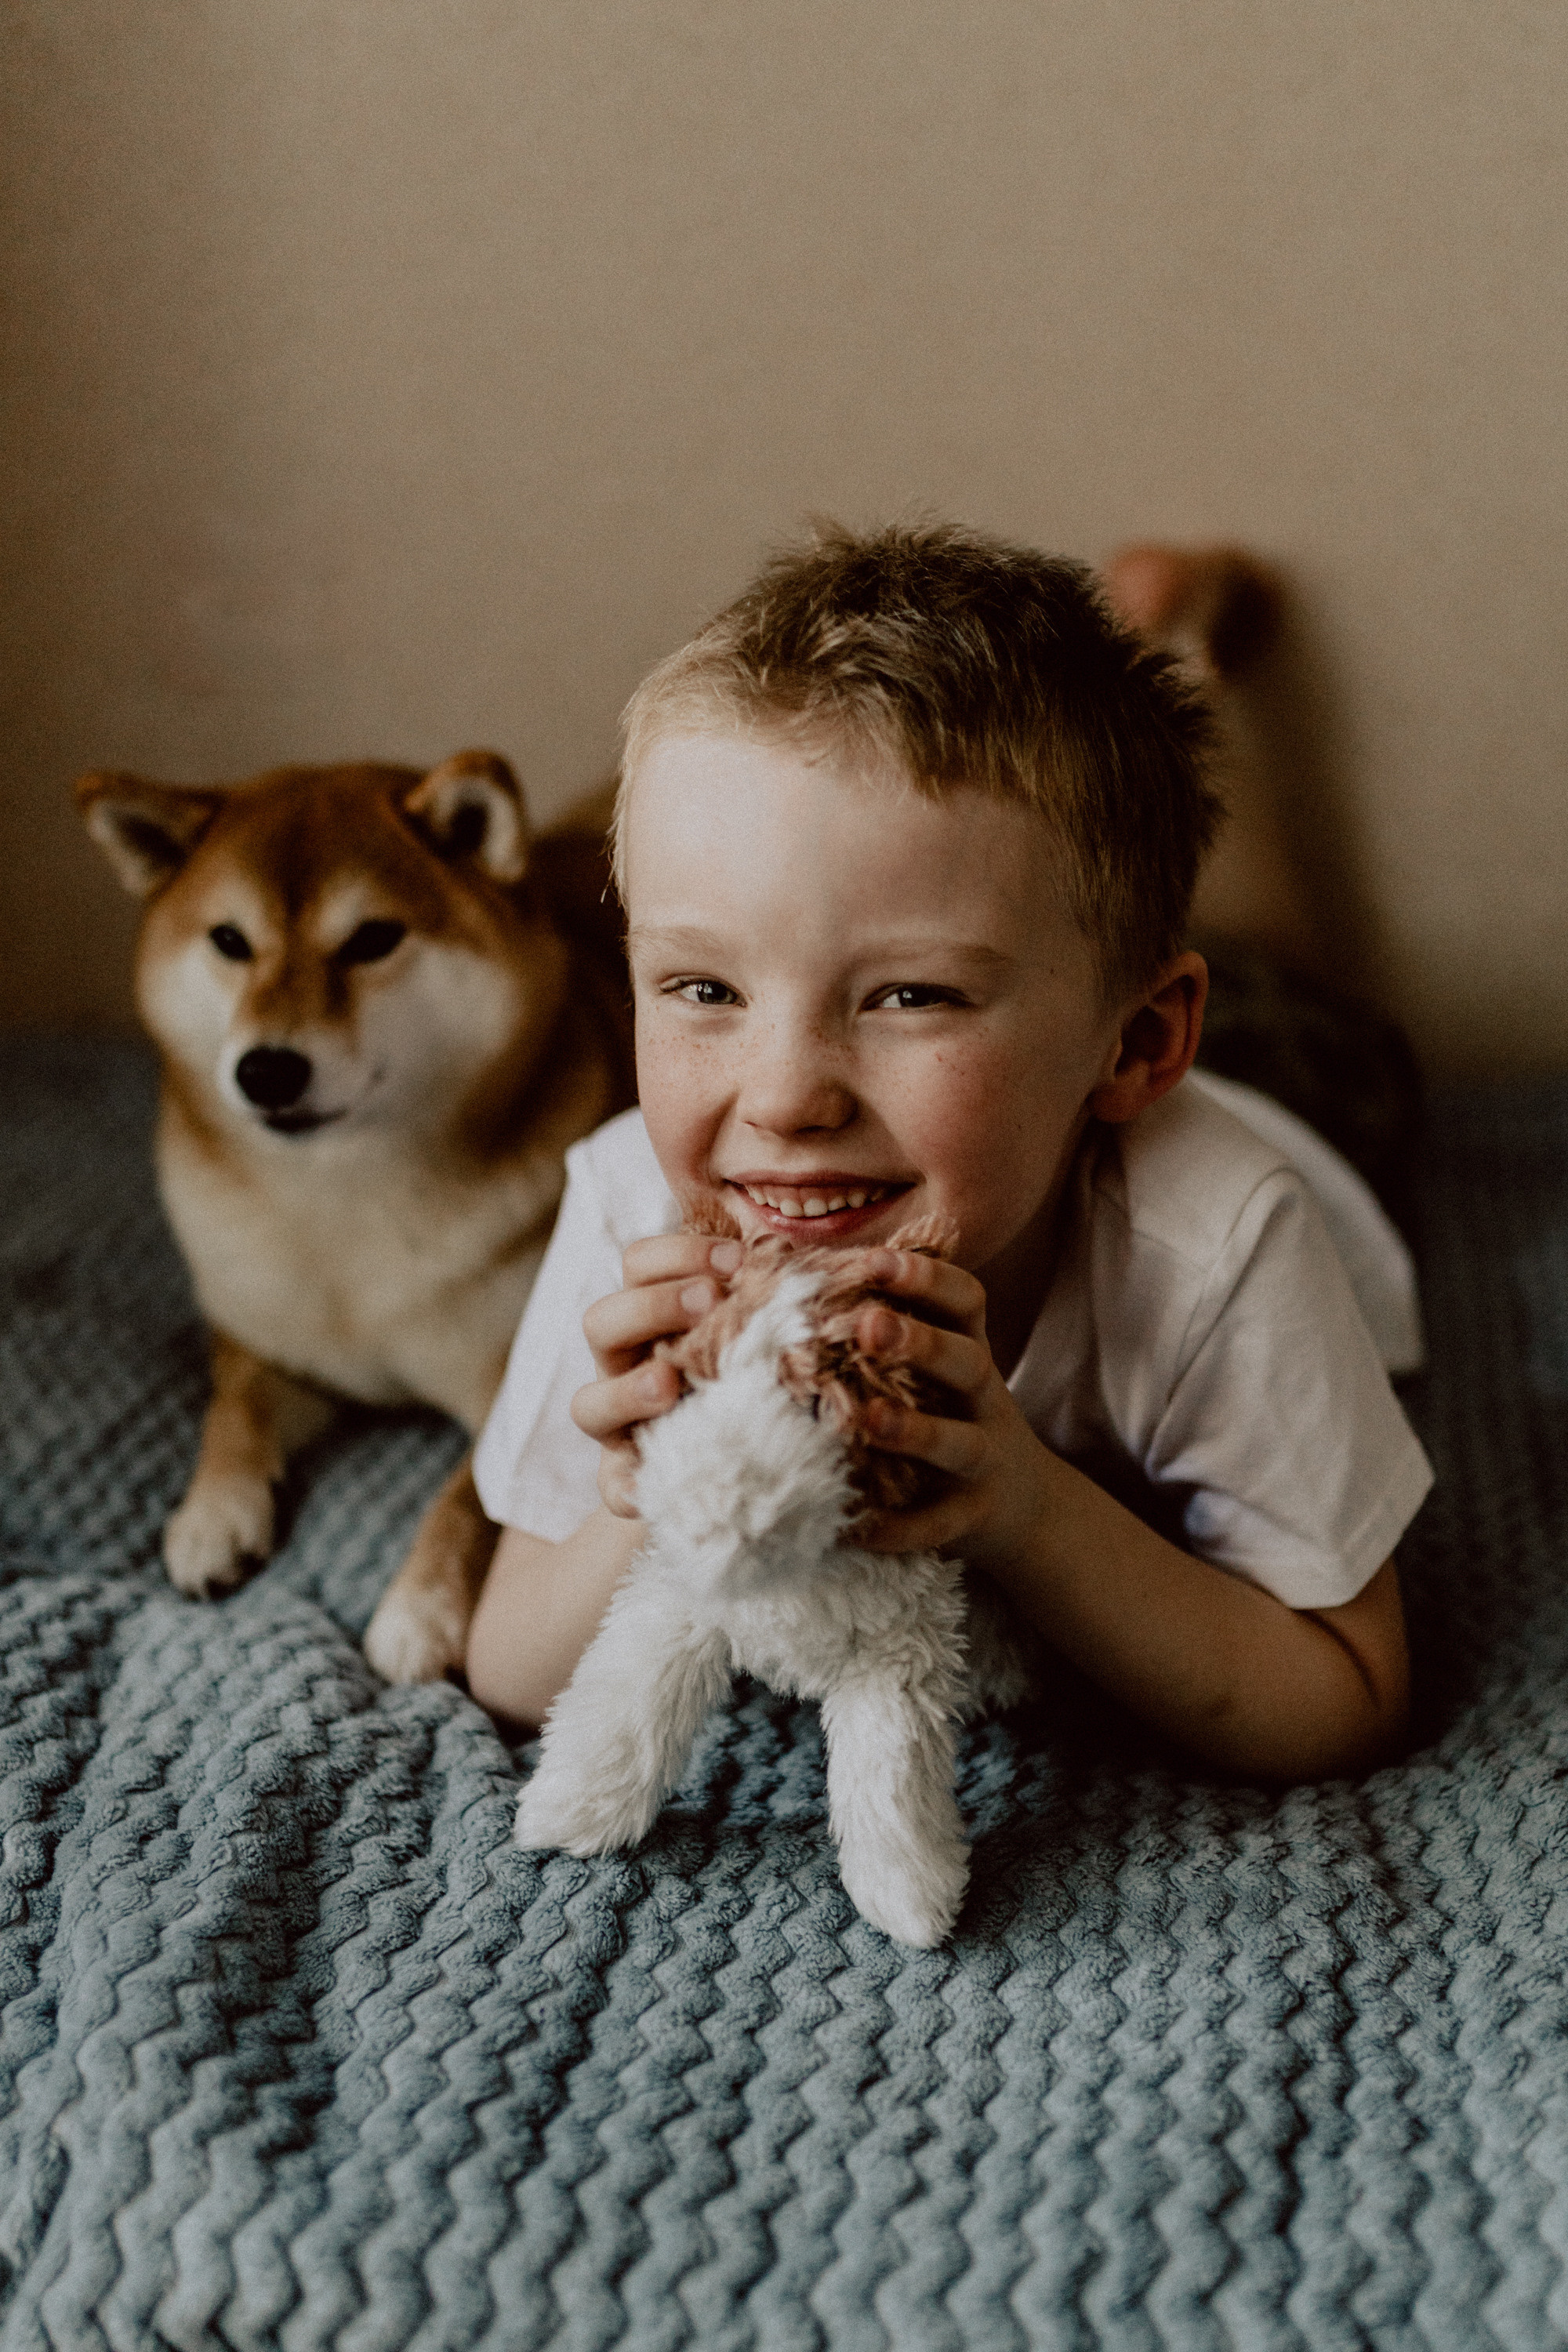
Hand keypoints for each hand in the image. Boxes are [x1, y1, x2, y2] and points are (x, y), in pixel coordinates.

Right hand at [571, 1232, 742, 1515]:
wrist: (758, 1463)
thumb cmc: (763, 1372)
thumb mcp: (764, 1326)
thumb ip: (764, 1288)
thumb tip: (785, 1242)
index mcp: (653, 1317)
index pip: (638, 1266)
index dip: (679, 1253)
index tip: (738, 1258)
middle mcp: (626, 1366)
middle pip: (602, 1322)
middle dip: (654, 1305)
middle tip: (710, 1303)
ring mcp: (621, 1427)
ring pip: (588, 1403)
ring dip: (628, 1390)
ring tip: (669, 1385)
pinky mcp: (629, 1482)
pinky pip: (613, 1487)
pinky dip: (627, 1486)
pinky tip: (650, 1484)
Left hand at [844, 1249, 1054, 1568]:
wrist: (1024, 1505)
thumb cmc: (951, 1417)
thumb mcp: (936, 1368)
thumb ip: (884, 1324)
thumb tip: (780, 1263)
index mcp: (970, 1353)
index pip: (966, 1301)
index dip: (927, 1278)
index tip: (875, 1262)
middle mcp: (984, 1400)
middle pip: (968, 1363)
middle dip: (921, 1342)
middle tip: (867, 1326)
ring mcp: (985, 1460)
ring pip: (960, 1444)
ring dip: (916, 1431)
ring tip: (867, 1419)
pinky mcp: (974, 1517)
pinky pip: (937, 1526)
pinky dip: (898, 1529)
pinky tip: (854, 1526)